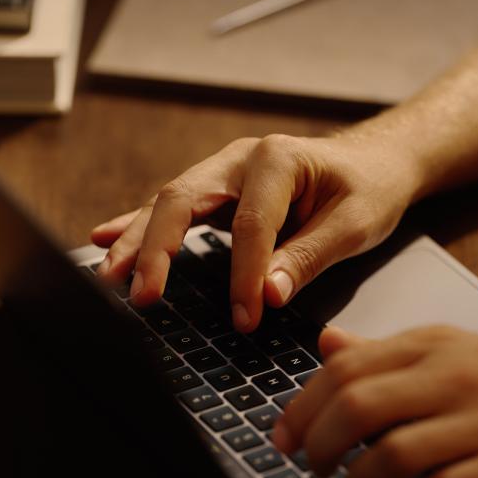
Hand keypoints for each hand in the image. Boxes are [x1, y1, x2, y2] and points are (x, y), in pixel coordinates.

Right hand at [91, 129, 422, 330]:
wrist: (375, 161)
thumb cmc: (370, 188)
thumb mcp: (355, 224)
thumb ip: (309, 257)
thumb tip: (267, 294)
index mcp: (278, 159)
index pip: (250, 224)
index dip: (243, 275)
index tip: (245, 318)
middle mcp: (241, 159)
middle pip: (184, 201)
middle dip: (158, 251)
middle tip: (142, 297)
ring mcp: (223, 172)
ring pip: (167, 204)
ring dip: (135, 241)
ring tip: (107, 277)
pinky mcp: (216, 192)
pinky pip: (170, 208)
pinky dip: (136, 225)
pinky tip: (103, 239)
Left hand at [273, 325, 477, 477]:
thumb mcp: (442, 348)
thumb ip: (381, 351)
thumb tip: (326, 344)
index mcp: (426, 347)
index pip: (344, 370)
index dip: (301, 408)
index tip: (283, 437)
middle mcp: (449, 378)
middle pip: (358, 408)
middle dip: (320, 444)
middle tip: (314, 465)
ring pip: (394, 454)